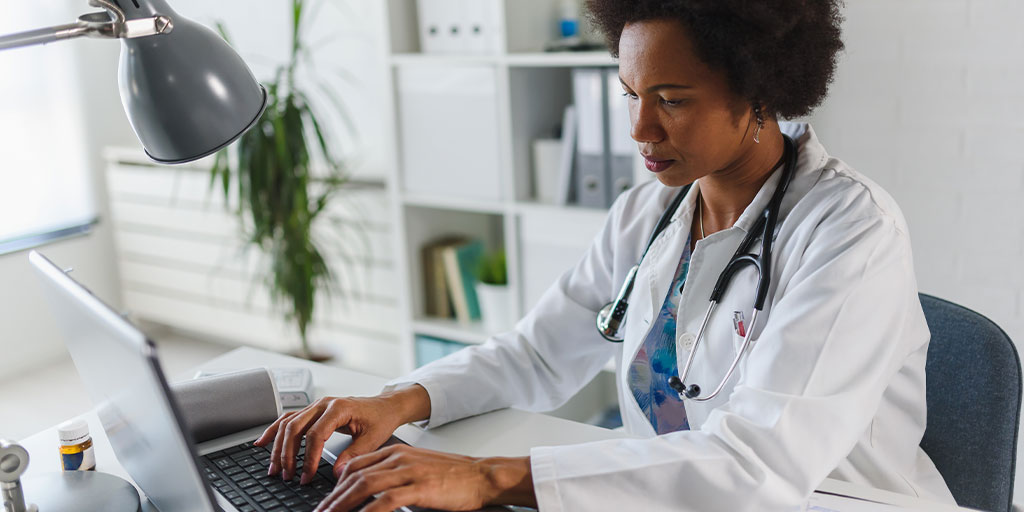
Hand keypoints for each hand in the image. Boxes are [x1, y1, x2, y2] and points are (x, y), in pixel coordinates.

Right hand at [253, 385, 429, 483]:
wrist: (385, 406)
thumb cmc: (380, 419)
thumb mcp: (372, 439)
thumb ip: (354, 454)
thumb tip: (337, 472)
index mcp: (339, 408)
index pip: (316, 434)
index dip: (309, 457)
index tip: (307, 476)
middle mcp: (323, 404)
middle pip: (295, 428)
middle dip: (287, 454)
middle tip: (287, 476)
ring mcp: (316, 406)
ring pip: (288, 424)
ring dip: (278, 446)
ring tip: (274, 468)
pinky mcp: (312, 411)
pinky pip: (288, 418)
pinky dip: (274, 430)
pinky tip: (262, 443)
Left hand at [313, 445, 535, 511]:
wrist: (482, 476)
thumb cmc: (453, 477)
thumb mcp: (417, 469)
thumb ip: (394, 476)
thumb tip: (372, 494)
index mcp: (396, 452)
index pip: (356, 466)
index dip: (336, 486)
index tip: (326, 503)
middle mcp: (398, 458)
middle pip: (354, 476)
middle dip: (333, 499)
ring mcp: (409, 471)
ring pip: (364, 486)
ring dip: (342, 505)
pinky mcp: (420, 487)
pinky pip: (386, 500)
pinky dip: (369, 511)